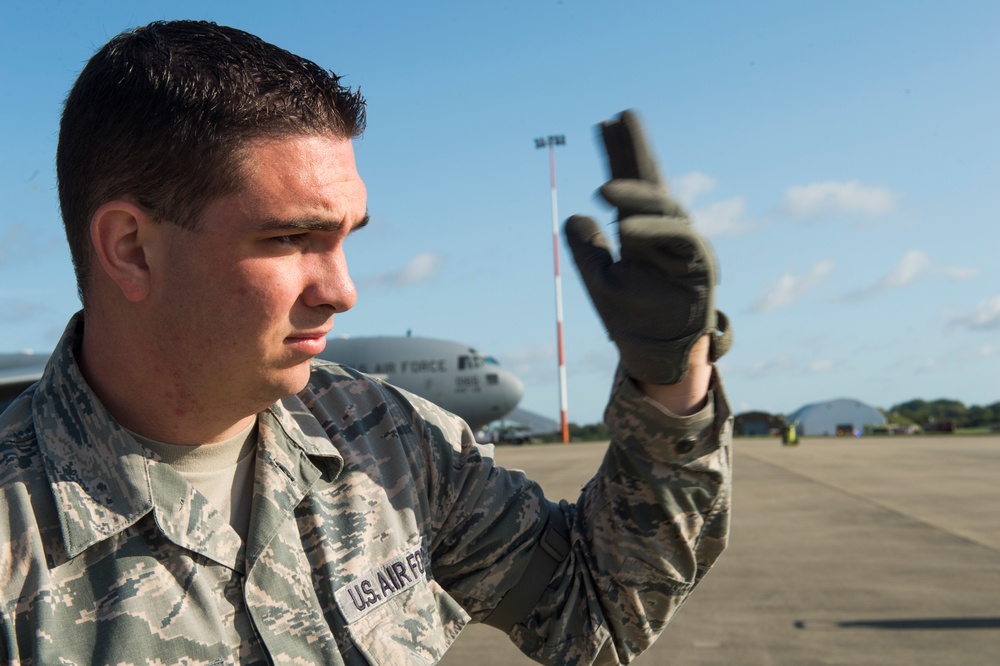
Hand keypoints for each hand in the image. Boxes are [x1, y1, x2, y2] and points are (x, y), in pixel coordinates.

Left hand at [565, 110, 730, 384]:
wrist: (658, 356)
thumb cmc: (631, 317)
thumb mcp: (598, 281)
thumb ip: (587, 250)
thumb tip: (574, 216)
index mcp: (642, 229)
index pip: (630, 184)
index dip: (620, 153)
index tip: (606, 123)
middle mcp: (665, 231)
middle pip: (652, 183)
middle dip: (637, 151)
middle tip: (622, 118)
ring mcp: (684, 246)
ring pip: (663, 209)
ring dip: (636, 195)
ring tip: (603, 188)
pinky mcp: (698, 266)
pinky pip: (678, 240)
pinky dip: (652, 230)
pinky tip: (625, 225)